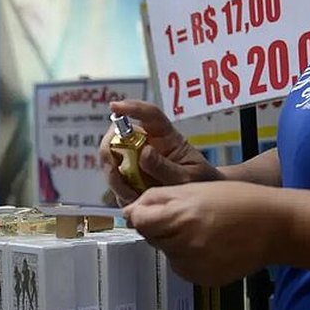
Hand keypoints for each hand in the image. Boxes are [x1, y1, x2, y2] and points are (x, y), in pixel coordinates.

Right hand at [99, 100, 221, 205]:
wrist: (199, 203)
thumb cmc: (199, 182)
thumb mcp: (189, 177)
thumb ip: (166, 167)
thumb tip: (144, 153)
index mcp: (166, 137)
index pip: (149, 115)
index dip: (131, 108)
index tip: (115, 106)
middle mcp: (146, 145)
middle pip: (118, 137)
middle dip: (110, 152)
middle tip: (115, 172)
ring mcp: (136, 162)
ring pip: (111, 161)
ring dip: (115, 178)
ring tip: (132, 195)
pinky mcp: (130, 180)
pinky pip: (115, 183)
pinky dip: (120, 193)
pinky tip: (134, 200)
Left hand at [123, 181, 288, 285]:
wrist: (275, 227)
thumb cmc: (237, 200)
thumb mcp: (194, 188)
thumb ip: (157, 198)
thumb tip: (130, 211)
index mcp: (180, 218)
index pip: (139, 221)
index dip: (141, 213)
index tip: (149, 210)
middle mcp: (184, 246)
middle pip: (151, 237)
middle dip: (161, 226)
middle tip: (187, 215)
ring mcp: (193, 267)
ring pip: (166, 252)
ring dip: (174, 242)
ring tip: (203, 230)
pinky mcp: (203, 279)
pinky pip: (182, 266)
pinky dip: (188, 256)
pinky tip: (210, 245)